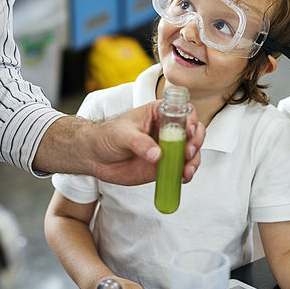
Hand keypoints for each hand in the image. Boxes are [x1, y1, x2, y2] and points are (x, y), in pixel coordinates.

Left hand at [90, 101, 205, 185]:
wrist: (94, 156)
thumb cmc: (106, 136)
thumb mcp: (121, 134)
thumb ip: (139, 142)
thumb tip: (157, 154)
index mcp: (158, 114)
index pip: (182, 111)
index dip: (191, 120)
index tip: (189, 131)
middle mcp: (166, 130)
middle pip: (193, 132)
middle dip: (196, 142)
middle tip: (188, 152)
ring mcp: (167, 148)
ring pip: (190, 152)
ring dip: (194, 161)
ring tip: (186, 170)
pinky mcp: (163, 166)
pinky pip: (180, 169)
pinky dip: (185, 174)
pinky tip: (182, 177)